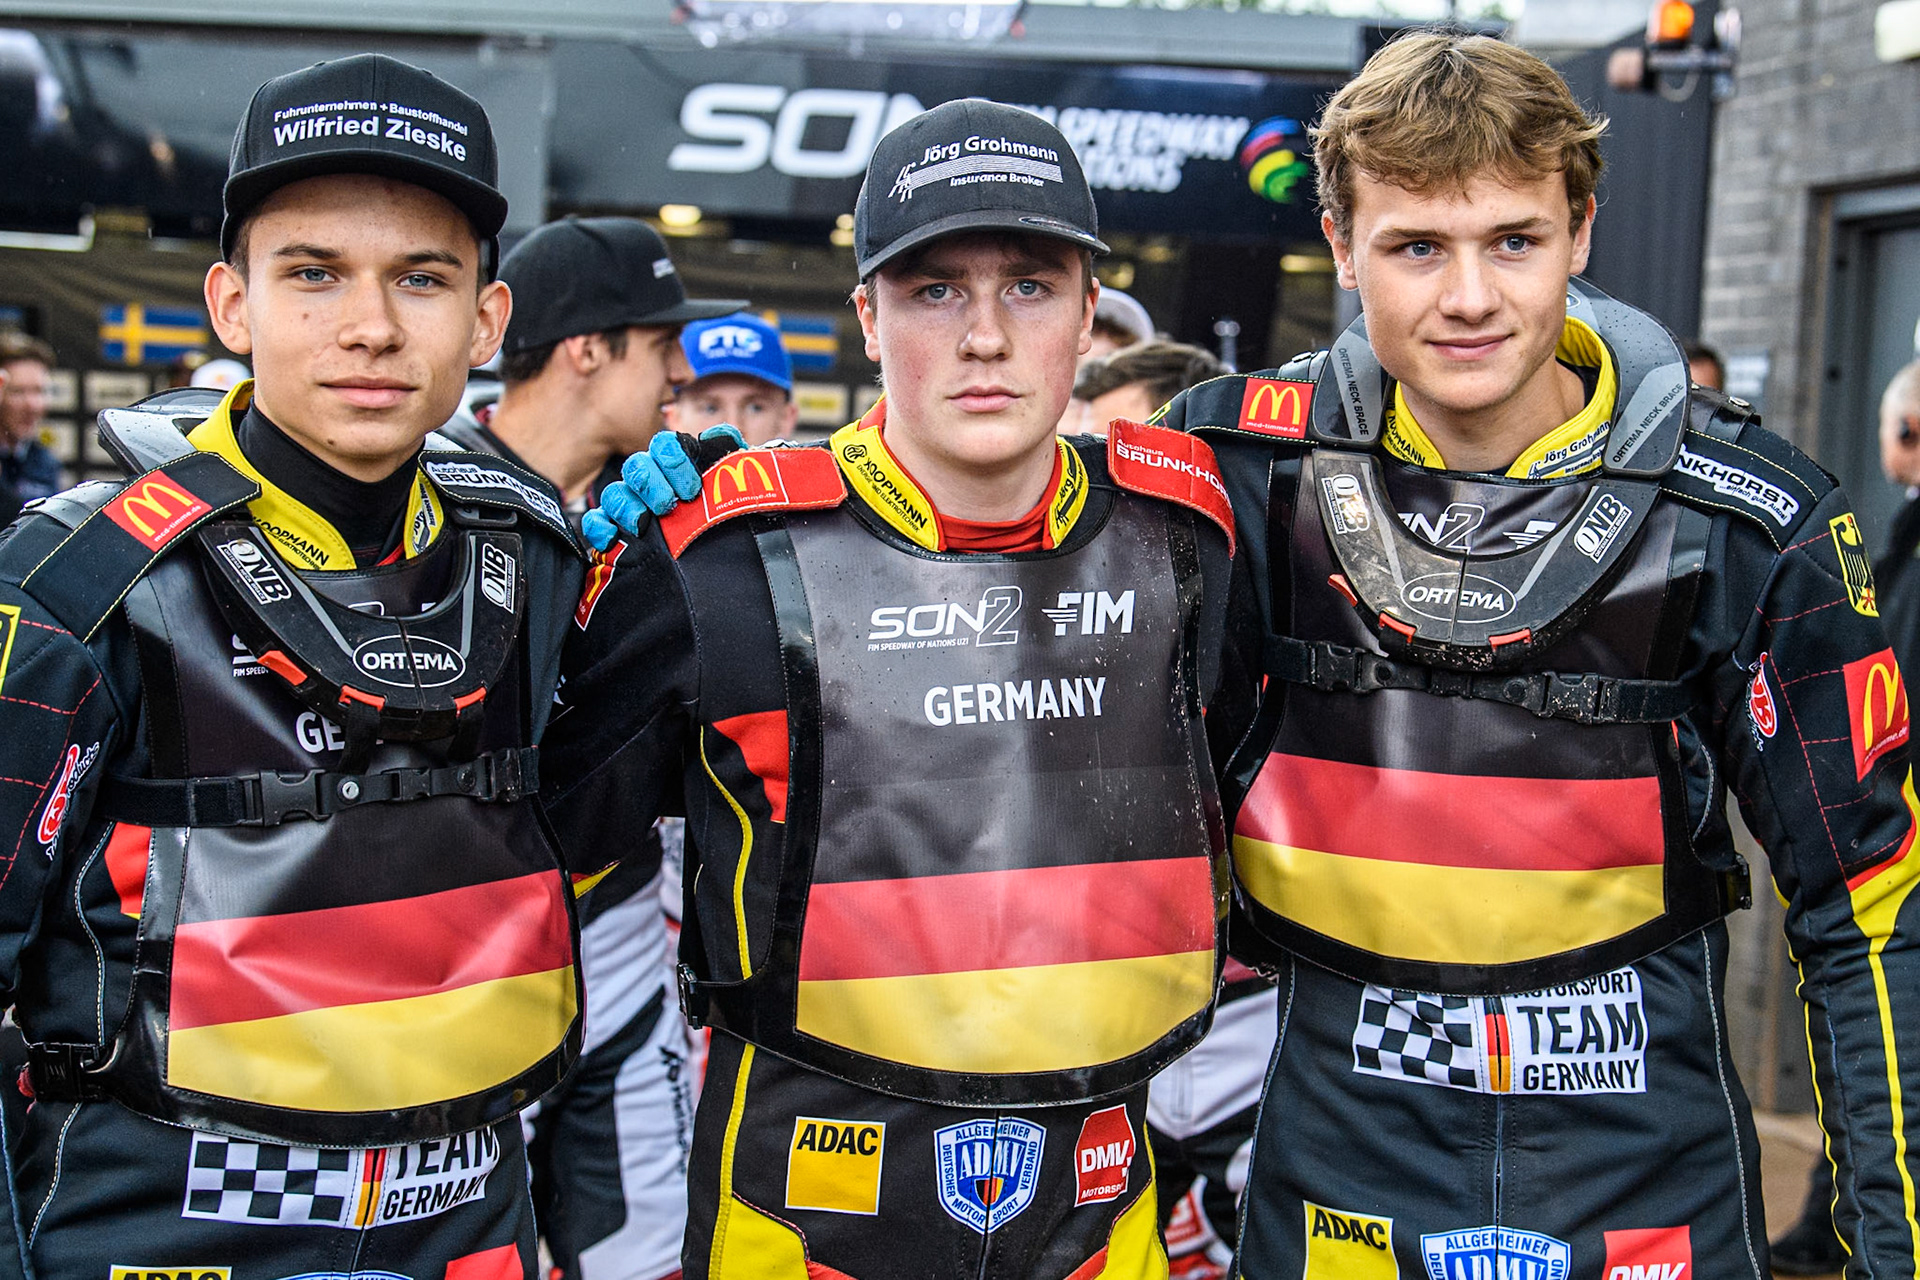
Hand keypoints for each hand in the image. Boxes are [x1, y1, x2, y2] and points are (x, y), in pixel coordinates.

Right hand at [581, 425, 746, 550]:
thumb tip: (723, 435)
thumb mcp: (734, 486)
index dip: (674, 461)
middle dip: (650, 484)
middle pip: (636, 466)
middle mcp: (648, 479)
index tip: (692, 488)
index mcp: (673, 464)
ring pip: (614, 493)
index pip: (664, 445)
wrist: (715, 559)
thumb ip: (730, 457)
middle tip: (668, 505)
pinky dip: (599, 528)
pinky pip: (595, 522)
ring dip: (625, 505)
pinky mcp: (613, 529)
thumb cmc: (720, 516)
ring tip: (642, 524)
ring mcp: (628, 503)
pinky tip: (612, 538)